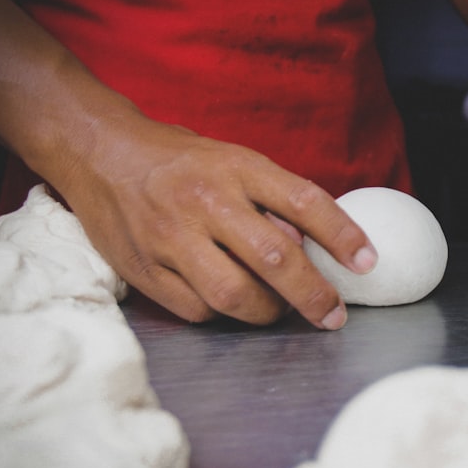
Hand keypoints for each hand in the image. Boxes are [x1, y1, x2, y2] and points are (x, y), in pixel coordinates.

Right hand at [55, 113, 376, 327]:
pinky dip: (223, 314)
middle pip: (275, 258)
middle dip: (314, 295)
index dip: (342, 235)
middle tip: (333, 315)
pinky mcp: (144, 271)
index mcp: (236, 167)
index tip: (368, 263)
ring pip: (236, 296)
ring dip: (268, 311)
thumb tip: (318, 249)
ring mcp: (171, 238)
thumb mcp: (233, 161)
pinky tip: (228, 300)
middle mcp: (205, 201)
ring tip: (278, 307)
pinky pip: (199, 311)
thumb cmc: (181, 162)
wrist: (99, 152)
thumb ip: (272, 200)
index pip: (303, 201)